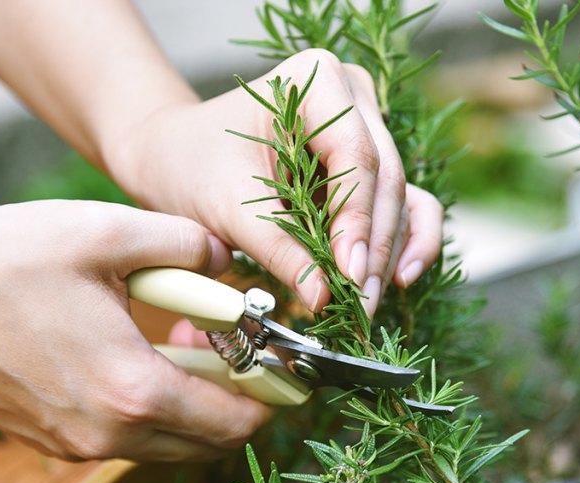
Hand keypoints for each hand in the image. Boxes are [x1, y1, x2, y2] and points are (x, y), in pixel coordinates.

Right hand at [0, 201, 269, 460]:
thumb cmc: (3, 260)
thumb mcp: (108, 233)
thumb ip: (186, 244)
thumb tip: (226, 259)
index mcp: (132, 390)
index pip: (233, 420)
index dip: (270, 395)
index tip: (282, 366)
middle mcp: (107, 435)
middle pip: (205, 441)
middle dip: (233, 399)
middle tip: (233, 345)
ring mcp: (75, 444)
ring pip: (165, 442)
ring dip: (190, 402)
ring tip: (183, 339)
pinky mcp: (49, 440)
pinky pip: (124, 436)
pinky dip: (148, 406)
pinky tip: (134, 352)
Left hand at [107, 49, 443, 316]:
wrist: (174, 156)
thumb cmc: (192, 166)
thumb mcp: (228, 208)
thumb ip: (278, 250)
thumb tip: (323, 298)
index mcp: (316, 80)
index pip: (355, 155)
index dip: (357, 220)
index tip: (349, 275)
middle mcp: (353, 97)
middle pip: (385, 178)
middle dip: (373, 248)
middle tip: (360, 305)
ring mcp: (368, 129)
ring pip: (400, 197)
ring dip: (387, 255)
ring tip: (366, 305)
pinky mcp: (370, 166)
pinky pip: (405, 203)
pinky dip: (404, 242)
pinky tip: (398, 281)